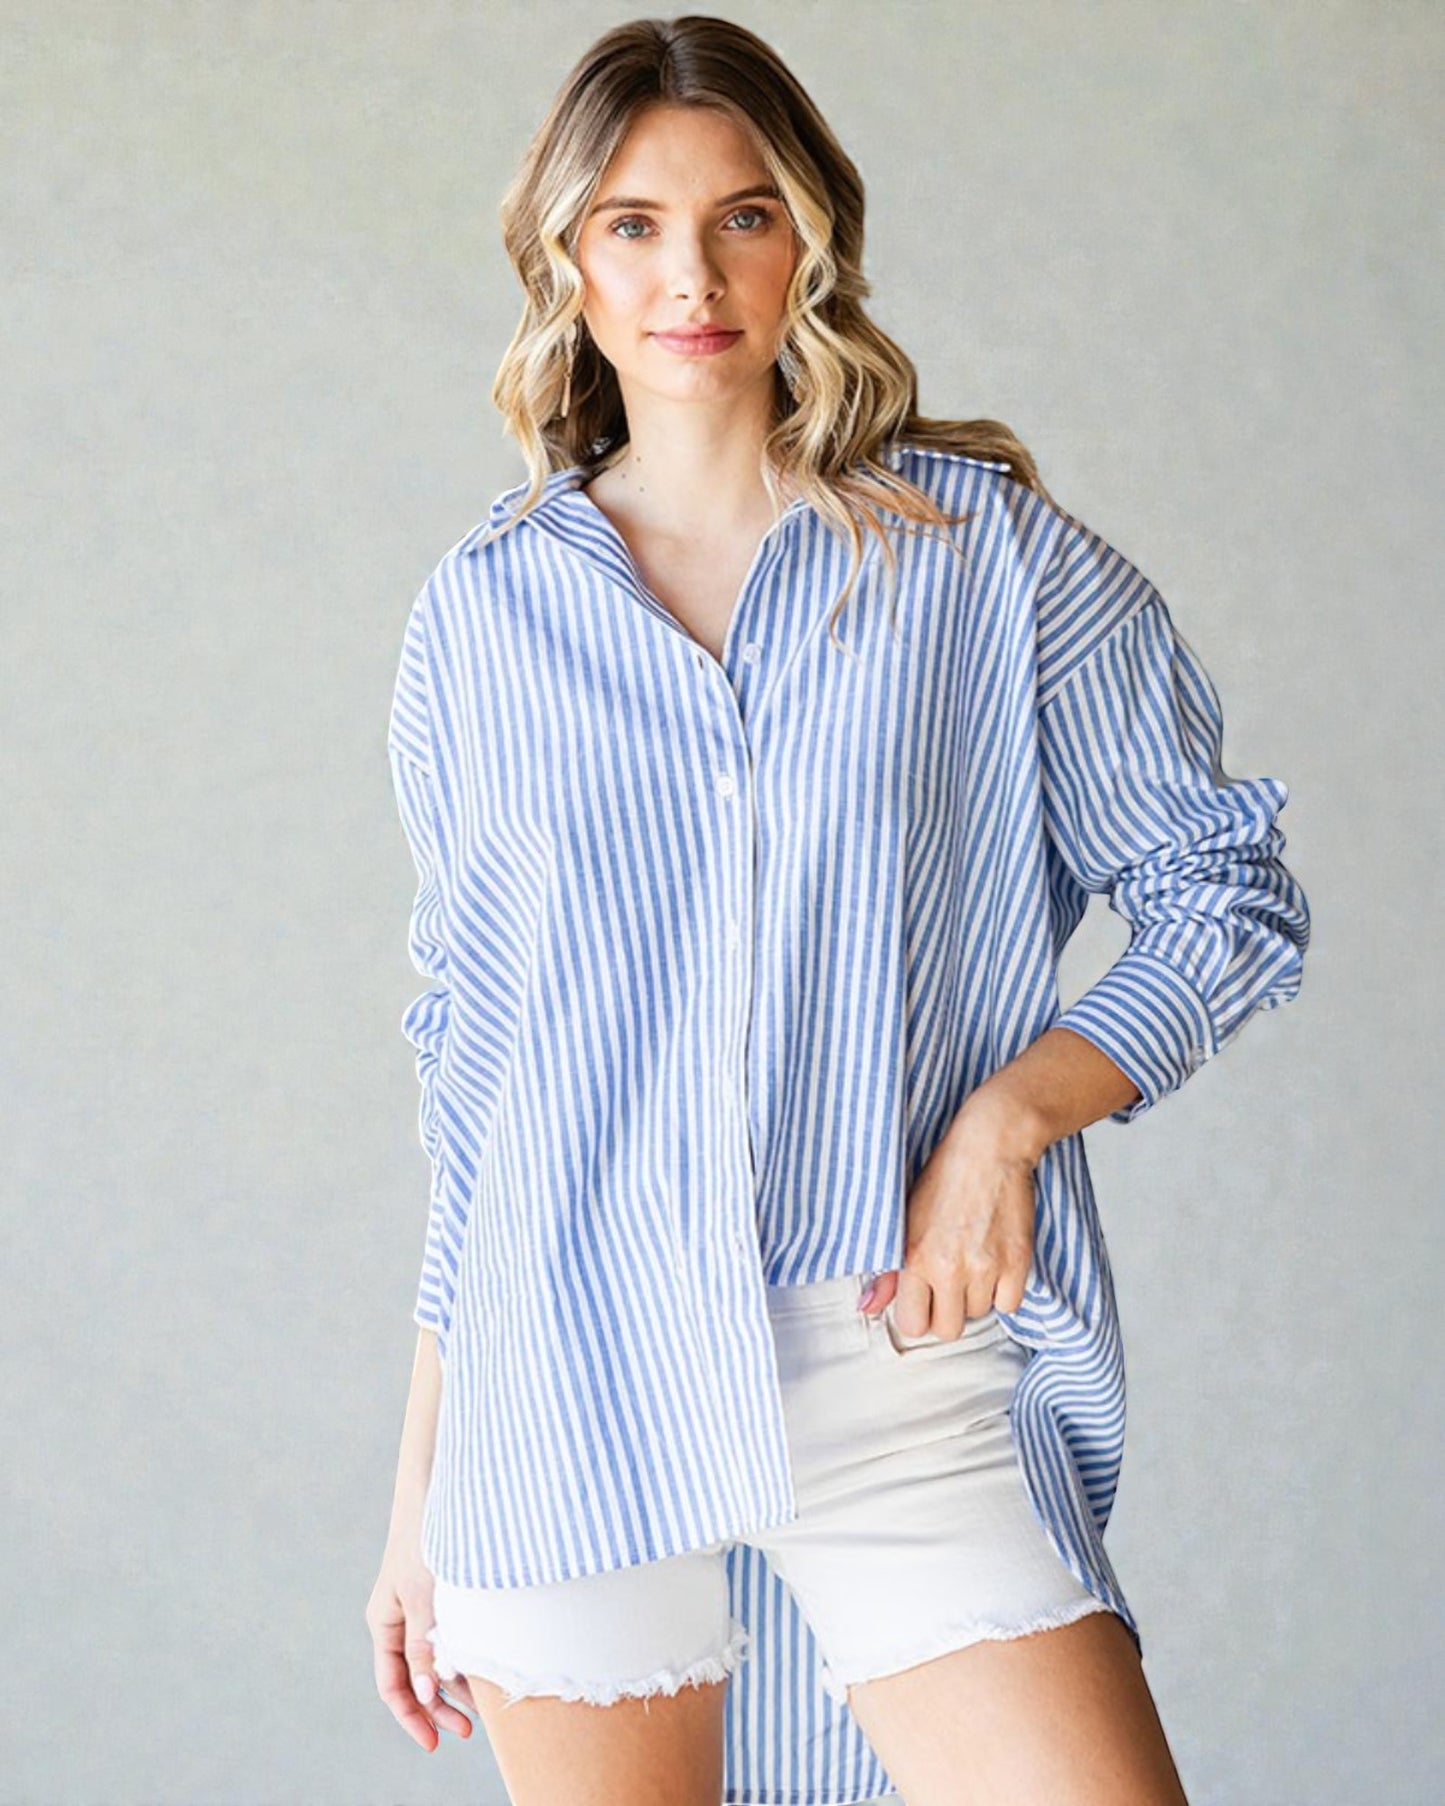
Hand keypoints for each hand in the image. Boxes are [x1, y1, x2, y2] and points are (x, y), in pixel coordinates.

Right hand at [366, 1534, 475, 1750]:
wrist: (440, 1490)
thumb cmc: (426, 1539)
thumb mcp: (423, 1597)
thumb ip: (424, 1645)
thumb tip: (426, 1695)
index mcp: (385, 1623)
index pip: (393, 1685)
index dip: (411, 1717)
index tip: (434, 1743)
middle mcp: (401, 1620)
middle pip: (416, 1679)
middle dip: (438, 1709)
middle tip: (467, 1731)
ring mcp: (423, 1608)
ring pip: (437, 1661)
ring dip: (456, 1687)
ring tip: (484, 1708)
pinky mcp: (446, 1597)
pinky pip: (452, 1638)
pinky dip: (466, 1658)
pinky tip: (485, 1671)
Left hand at [860, 1102, 1037, 1337]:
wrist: (989, 1149)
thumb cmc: (943, 1179)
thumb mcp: (905, 1220)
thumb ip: (888, 1271)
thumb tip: (867, 1307)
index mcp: (916, 1258)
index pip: (913, 1325)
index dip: (918, 1314)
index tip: (923, 1298)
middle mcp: (950, 1268)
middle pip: (948, 1329)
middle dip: (946, 1311)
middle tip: (948, 1284)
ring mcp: (986, 1267)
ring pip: (980, 1313)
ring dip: (975, 1295)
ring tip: (972, 1260)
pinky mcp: (1018, 1262)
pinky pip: (1009, 1304)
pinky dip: (1003, 1290)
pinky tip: (994, 1264)